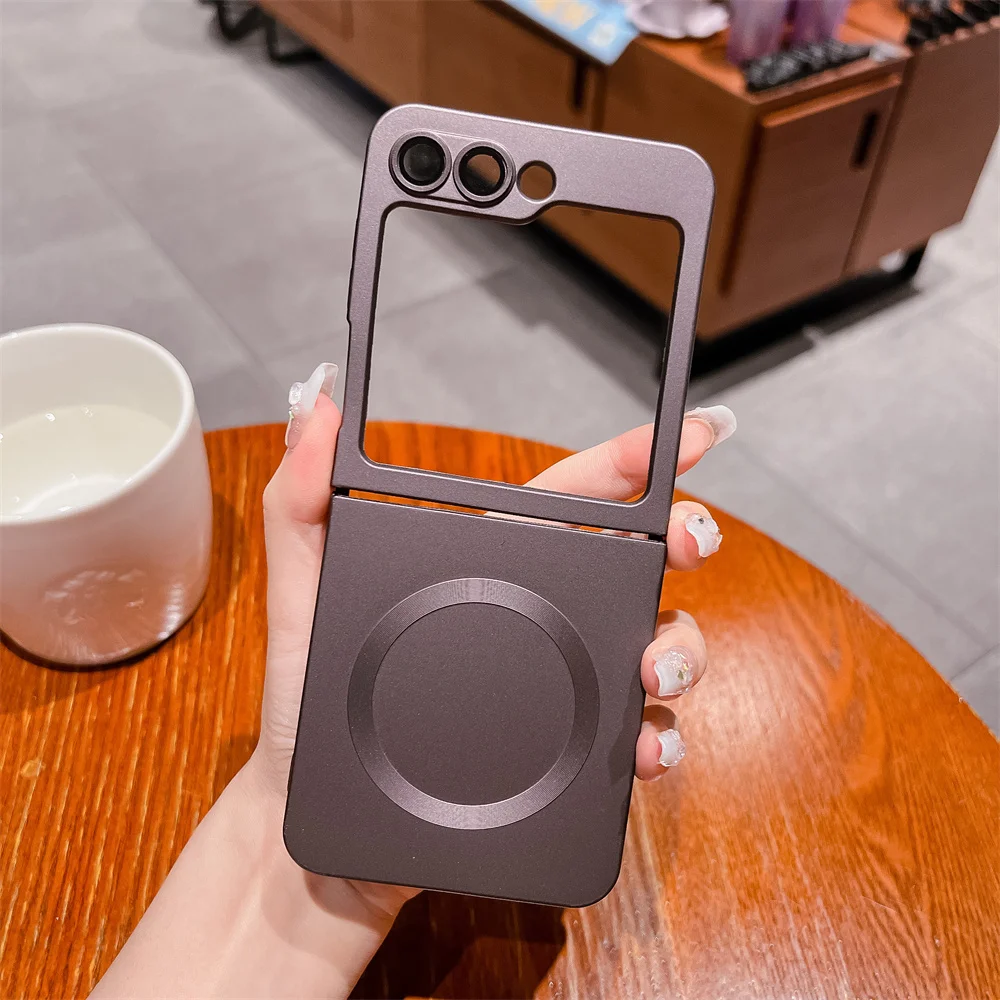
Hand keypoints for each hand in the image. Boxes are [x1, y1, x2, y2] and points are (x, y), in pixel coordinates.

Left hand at [254, 364, 732, 796]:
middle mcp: (533, 627)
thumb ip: (302, 507)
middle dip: (685, 540)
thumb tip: (317, 410)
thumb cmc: (310, 722)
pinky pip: (639, 739)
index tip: (690, 436)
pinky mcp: (570, 762)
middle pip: (633, 567)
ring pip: (654, 646)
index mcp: (483, 575)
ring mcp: (559, 694)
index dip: (628, 463)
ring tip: (653, 669)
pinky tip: (644, 748)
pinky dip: (661, 739)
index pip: (566, 501)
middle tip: (693, 540)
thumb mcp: (303, 607)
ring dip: (680, 646)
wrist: (328, 845)